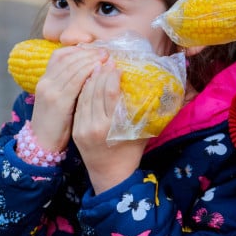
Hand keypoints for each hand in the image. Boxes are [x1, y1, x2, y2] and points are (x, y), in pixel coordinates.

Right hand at [31, 43, 108, 153]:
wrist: (42, 144)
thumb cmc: (55, 123)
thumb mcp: (59, 100)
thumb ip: (69, 86)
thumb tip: (90, 73)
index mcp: (45, 80)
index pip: (59, 55)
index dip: (77, 50)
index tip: (94, 48)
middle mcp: (46, 82)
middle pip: (68, 59)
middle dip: (87, 52)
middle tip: (105, 51)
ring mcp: (51, 91)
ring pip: (72, 67)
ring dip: (90, 60)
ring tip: (105, 57)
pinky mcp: (59, 102)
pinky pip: (76, 81)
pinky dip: (88, 72)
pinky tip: (99, 70)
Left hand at [73, 59, 147, 193]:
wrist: (110, 175)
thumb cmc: (131, 152)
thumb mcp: (143, 132)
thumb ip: (146, 112)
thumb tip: (160, 89)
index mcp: (113, 126)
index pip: (110, 93)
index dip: (113, 76)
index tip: (118, 66)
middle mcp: (95, 126)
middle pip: (96, 91)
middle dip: (101, 73)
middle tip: (107, 61)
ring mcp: (83, 128)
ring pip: (85, 96)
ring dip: (91, 79)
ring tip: (97, 67)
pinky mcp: (76, 130)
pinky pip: (79, 105)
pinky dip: (83, 91)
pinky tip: (88, 82)